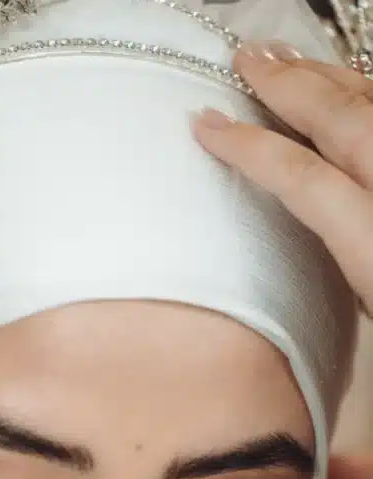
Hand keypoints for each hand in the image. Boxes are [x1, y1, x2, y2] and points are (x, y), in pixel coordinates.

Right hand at [192, 39, 372, 317]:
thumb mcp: (371, 338)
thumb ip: (326, 311)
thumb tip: (274, 314)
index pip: (302, 179)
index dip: (248, 148)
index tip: (204, 126)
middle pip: (341, 121)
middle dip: (287, 85)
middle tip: (244, 60)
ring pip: (372, 103)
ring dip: (325, 77)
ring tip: (286, 60)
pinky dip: (363, 92)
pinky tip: (348, 89)